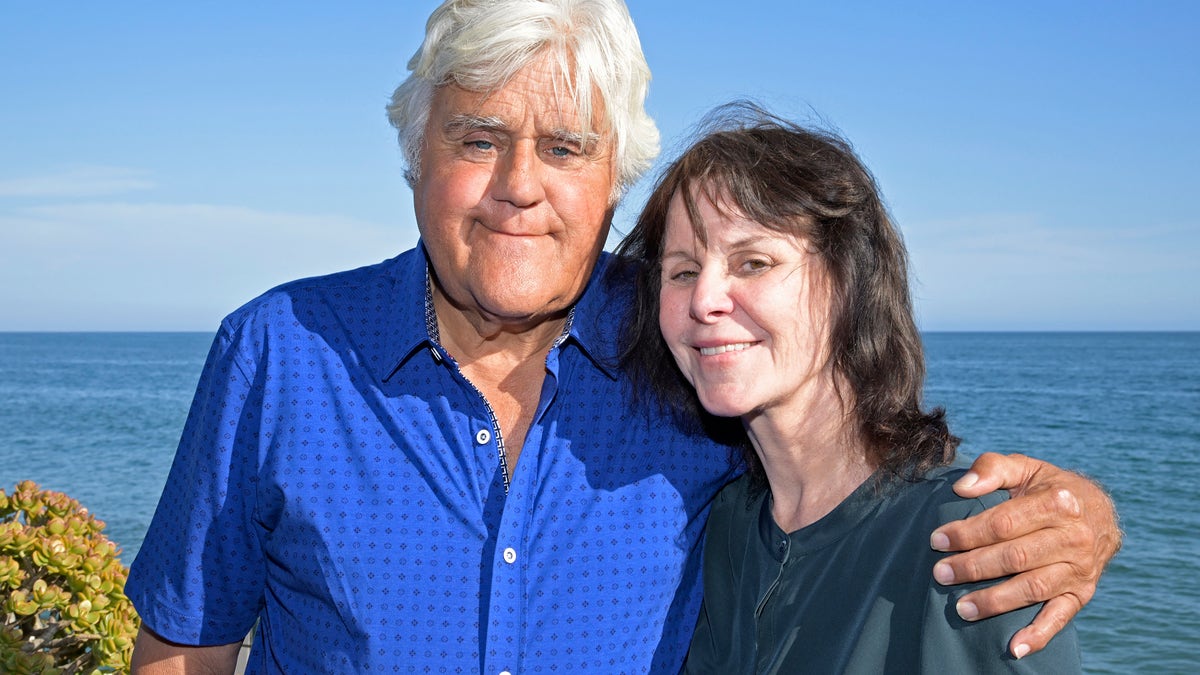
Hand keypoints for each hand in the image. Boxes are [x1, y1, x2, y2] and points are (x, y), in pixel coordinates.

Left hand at [929, 452, 1120, 658]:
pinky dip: (1038, 635)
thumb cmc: (1049, 488)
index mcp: (1058, 502)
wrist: (1100, 512)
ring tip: (961, 608)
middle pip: (1016, 557)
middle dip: (973, 567)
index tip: (937, 540)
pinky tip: (1014, 648)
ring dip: (995, 601)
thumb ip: (993, 469)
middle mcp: (1074, 537)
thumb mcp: (1025, 467)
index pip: (1005, 523)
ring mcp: (1080, 569)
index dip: (968, 533)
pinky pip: (1060, 617)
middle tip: (940, 574)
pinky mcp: (1082, 594)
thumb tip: (961, 488)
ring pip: (1033, 589)